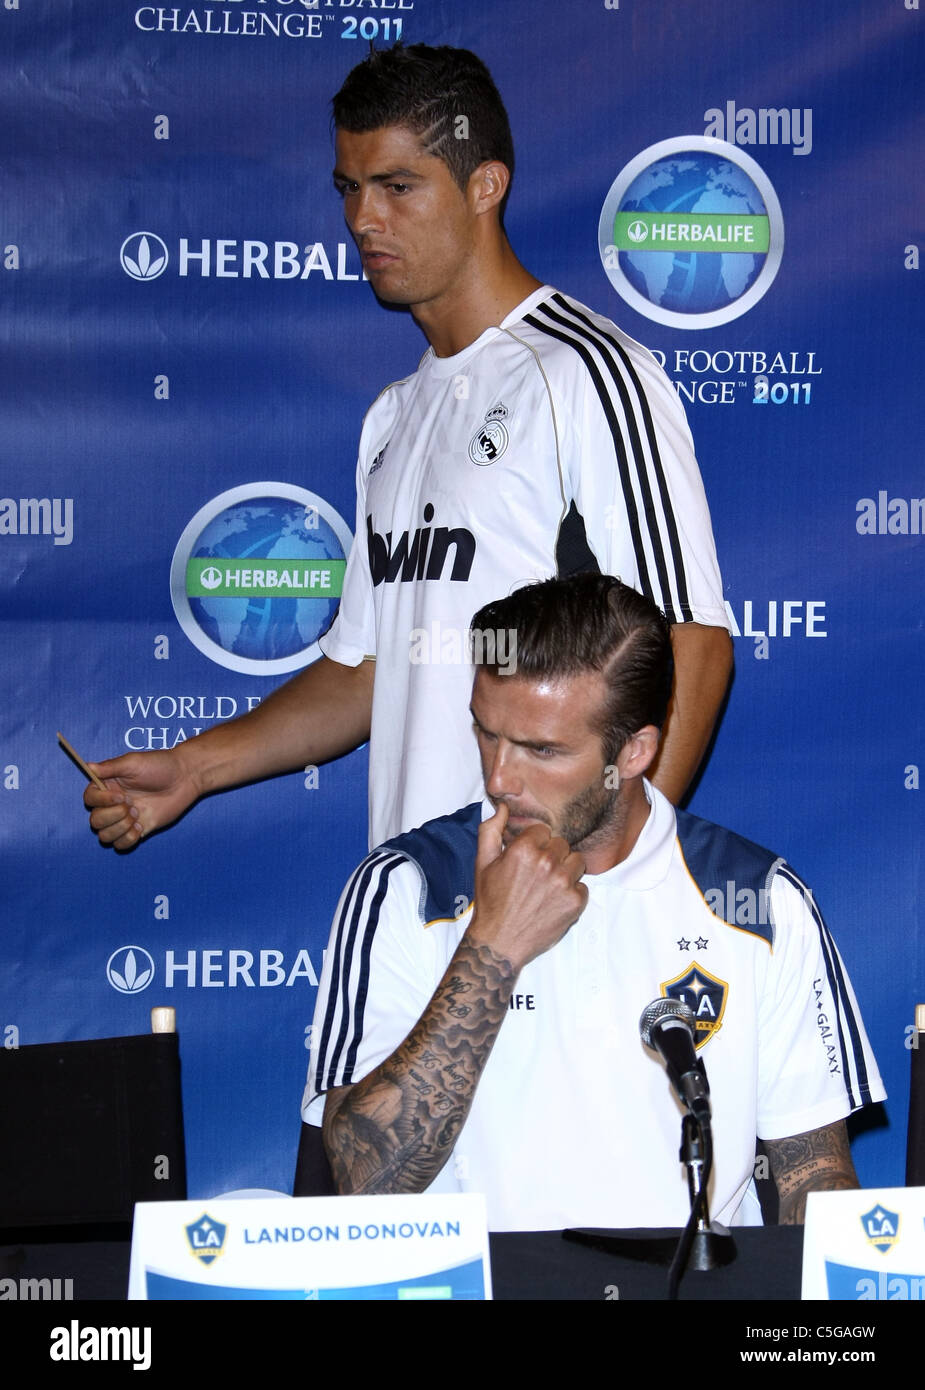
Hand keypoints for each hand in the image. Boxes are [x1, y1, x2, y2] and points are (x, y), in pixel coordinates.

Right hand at [84, 749, 200, 849]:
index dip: (101, 801)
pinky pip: (121, 844)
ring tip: (137, 814)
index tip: (121, 796)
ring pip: (105, 836)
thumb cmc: (159, 765)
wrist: (184, 778)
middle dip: (113, 816)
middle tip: (132, 805)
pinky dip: (128, 838)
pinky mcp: (137, 830)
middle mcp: (112, 804)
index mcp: (108, 786)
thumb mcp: (133, 762)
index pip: (89, 799)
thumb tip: (88, 767)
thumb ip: (109, 767)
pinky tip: (142, 825)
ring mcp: (124, 819)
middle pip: (95, 821)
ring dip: (120, 828)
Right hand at [467, 803, 587, 971]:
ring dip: (565, 871)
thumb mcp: (482, 863)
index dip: (535, 843)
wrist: (500, 942)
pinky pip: (583, 886)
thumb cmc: (491, 902)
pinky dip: (572, 893)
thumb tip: (502, 807)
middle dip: (551, 855)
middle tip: (537, 874)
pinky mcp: (576, 902)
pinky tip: (554, 901)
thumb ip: (490, 830)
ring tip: (548, 886)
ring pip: (577, 861)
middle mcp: (547, 863)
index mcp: (524, 849)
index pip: (543, 830)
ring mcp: (564, 883)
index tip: (527, 858)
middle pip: (561, 844)